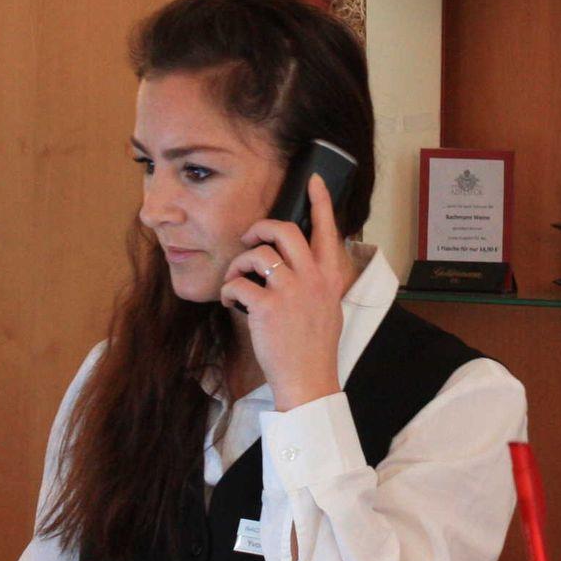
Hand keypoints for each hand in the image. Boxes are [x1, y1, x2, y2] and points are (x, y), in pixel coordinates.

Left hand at [219, 173, 350, 410]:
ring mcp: (290, 291)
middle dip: (261, 228)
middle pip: (285, 230)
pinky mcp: (267, 306)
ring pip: (257, 254)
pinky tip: (234, 302)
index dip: (321, 201)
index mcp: (330, 277)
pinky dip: (230, 290)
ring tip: (237, 280)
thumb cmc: (315, 347)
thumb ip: (317, 282)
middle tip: (251, 238)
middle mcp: (313, 278)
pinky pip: (239, 283)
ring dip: (240, 264)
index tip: (314, 180)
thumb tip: (298, 264)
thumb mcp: (328, 307)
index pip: (328, 230)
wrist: (308, 380)